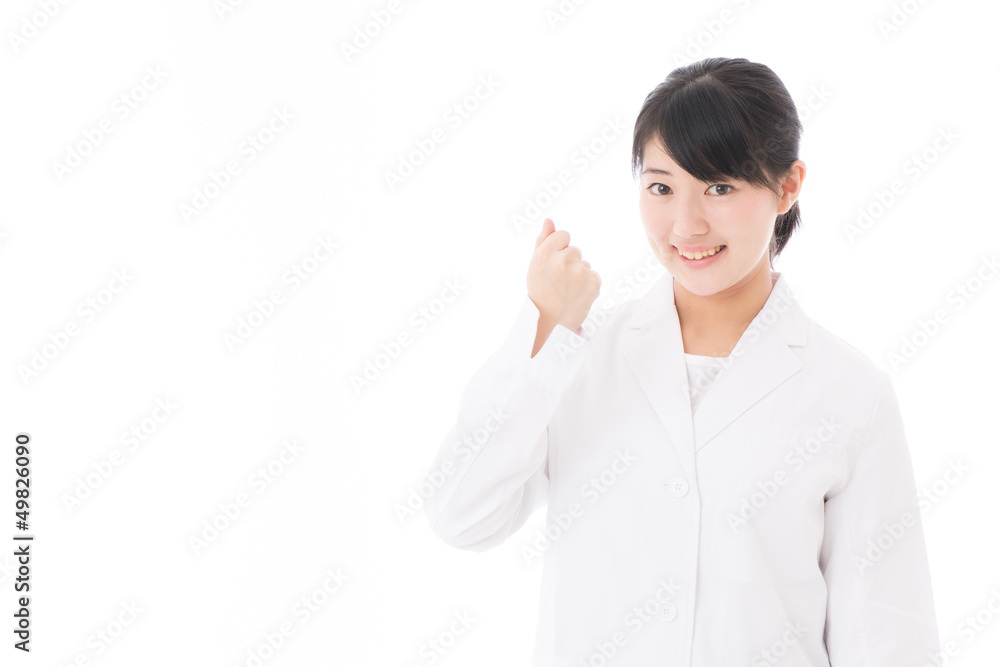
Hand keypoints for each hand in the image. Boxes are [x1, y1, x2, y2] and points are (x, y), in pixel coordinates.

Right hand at [526, 217, 600, 336]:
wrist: (551, 323)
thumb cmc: (541, 291)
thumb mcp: (535, 265)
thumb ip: (543, 240)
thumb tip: (549, 220)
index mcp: (544, 254)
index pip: (563, 235)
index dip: (558, 249)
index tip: (552, 265)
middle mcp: (562, 260)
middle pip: (575, 249)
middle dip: (569, 262)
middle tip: (558, 282)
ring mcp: (580, 272)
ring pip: (584, 263)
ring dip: (578, 273)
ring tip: (567, 290)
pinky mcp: (594, 283)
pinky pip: (593, 274)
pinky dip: (587, 283)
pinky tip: (577, 294)